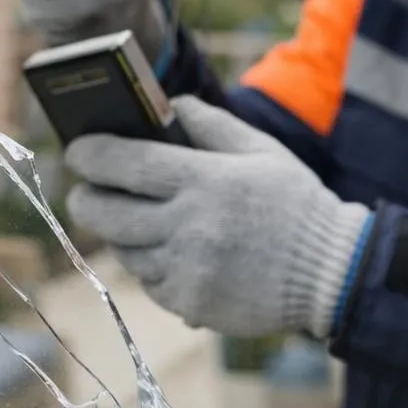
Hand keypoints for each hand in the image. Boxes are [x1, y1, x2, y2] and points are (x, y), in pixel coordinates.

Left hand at [63, 96, 370, 338]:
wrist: (332, 272)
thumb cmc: (295, 202)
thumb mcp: (261, 149)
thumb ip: (211, 124)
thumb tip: (167, 104)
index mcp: (205, 181)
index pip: (125, 163)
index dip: (90, 155)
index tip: (76, 150)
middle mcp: (190, 226)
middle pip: (106, 213)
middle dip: (85, 199)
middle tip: (84, 190)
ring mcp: (188, 270)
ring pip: (124, 250)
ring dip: (121, 233)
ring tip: (130, 217)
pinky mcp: (191, 303)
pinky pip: (149, 281)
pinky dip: (150, 265)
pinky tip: (167, 250)